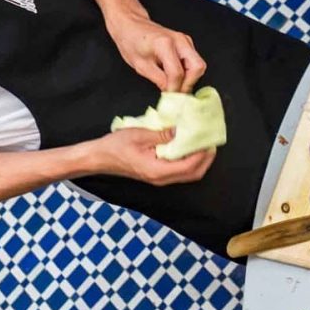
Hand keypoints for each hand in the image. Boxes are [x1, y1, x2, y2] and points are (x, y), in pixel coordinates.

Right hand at [91, 128, 214, 184]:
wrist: (98, 158)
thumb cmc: (115, 146)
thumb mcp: (140, 135)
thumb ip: (162, 134)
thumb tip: (181, 130)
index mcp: (157, 170)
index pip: (189, 166)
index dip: (202, 154)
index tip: (209, 140)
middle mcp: (161, 178)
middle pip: (193, 174)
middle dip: (206, 159)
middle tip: (211, 141)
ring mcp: (159, 178)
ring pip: (188, 174)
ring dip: (199, 160)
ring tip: (203, 143)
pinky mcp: (157, 175)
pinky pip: (180, 171)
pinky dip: (189, 160)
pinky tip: (189, 147)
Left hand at [104, 5, 205, 92]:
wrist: (131, 25)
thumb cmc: (131, 42)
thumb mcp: (141, 66)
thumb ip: (159, 80)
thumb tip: (171, 93)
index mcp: (165, 44)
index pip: (177, 73)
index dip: (174, 89)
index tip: (170, 99)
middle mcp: (180, 40)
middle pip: (197, 67)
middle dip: (189, 83)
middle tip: (177, 93)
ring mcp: (185, 40)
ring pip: (198, 65)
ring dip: (189, 78)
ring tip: (175, 85)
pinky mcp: (187, 43)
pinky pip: (194, 61)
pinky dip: (188, 72)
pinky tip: (175, 76)